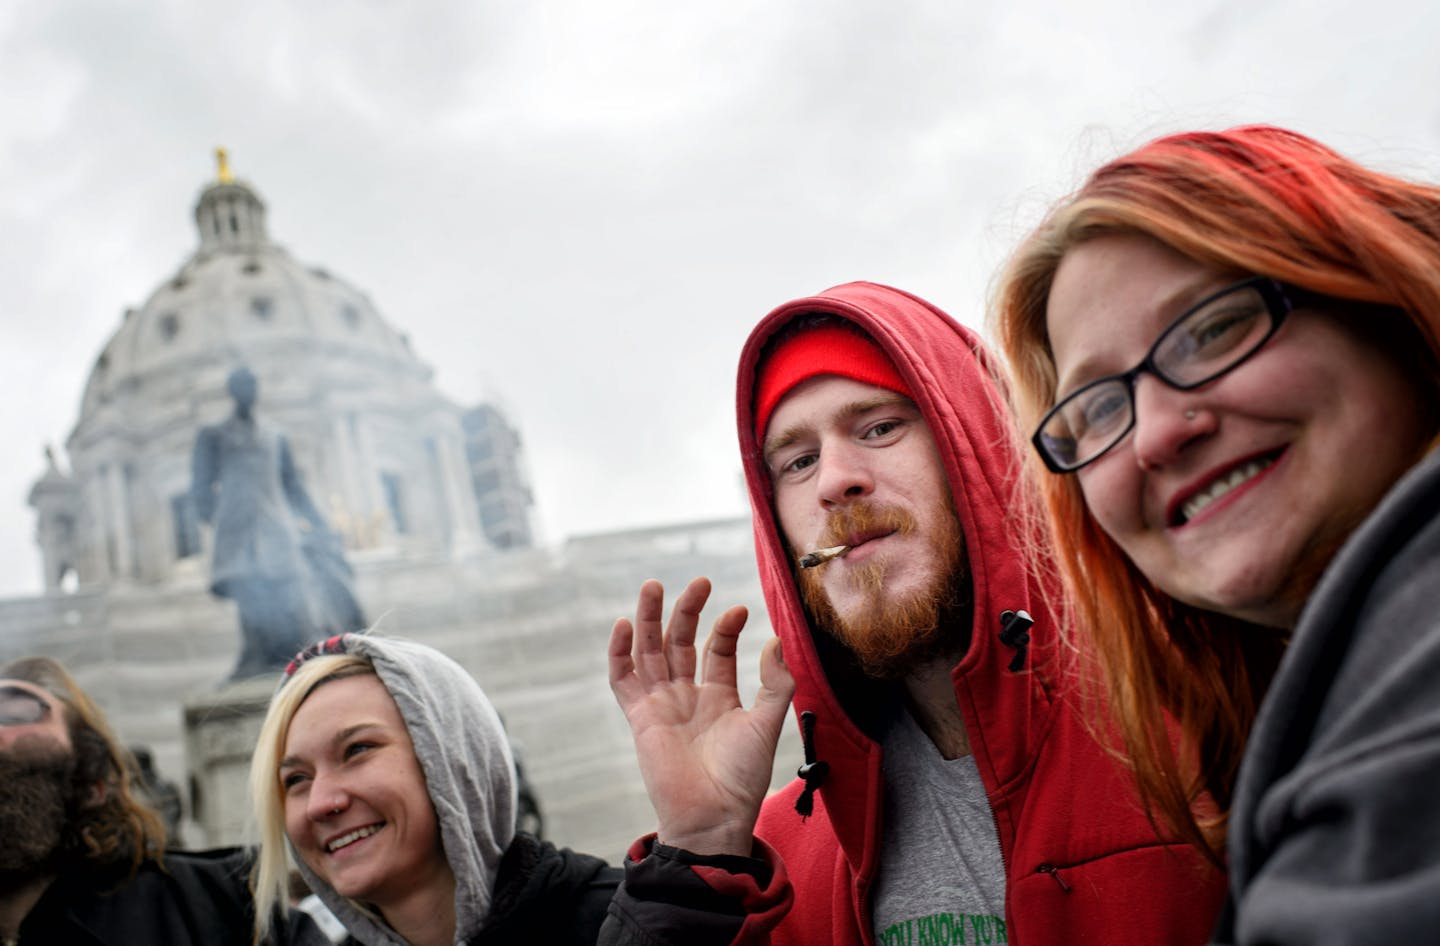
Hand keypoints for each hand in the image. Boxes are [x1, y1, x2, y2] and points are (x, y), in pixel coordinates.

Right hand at [609, 576, 794, 855]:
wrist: (713, 817)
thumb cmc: (743, 778)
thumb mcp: (767, 724)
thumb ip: (776, 683)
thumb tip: (776, 641)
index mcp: (719, 697)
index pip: (718, 650)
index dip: (726, 628)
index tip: (740, 610)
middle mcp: (688, 696)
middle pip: (681, 642)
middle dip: (687, 610)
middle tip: (699, 581)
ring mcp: (662, 704)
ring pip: (650, 652)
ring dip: (649, 619)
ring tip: (653, 586)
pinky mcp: (640, 717)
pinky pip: (623, 679)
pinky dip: (619, 652)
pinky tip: (623, 624)